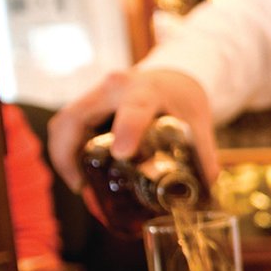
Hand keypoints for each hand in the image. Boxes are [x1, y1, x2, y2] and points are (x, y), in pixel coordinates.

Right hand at [47, 69, 218, 192]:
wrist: (171, 79)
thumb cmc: (181, 99)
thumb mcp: (197, 122)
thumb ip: (203, 155)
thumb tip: (208, 189)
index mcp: (146, 89)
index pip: (133, 108)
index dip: (127, 129)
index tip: (123, 153)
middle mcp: (113, 88)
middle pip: (75, 119)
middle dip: (70, 158)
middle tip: (85, 190)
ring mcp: (94, 96)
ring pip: (63, 126)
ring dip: (65, 161)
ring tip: (83, 191)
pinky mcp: (85, 107)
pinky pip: (66, 131)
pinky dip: (68, 157)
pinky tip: (82, 181)